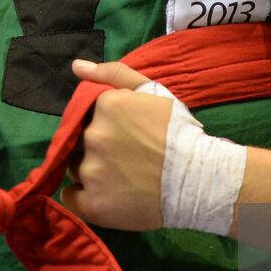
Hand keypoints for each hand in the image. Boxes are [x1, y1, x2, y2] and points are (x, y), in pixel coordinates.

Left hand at [60, 59, 170, 230]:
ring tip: (120, 178)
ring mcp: (91, 171)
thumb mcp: (153, 91)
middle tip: (126, 158)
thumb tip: (76, 66)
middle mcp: (93, 136)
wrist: (200, 179)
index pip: (87, 115)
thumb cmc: (179, 132)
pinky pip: (70, 197)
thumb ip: (114, 73)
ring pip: (75, 168)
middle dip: (97, 147)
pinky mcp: (93, 204)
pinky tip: (105, 195)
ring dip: (90, 171)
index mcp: (106, 106)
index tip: (125, 137)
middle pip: (80, 141)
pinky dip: (82, 197)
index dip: (104, 126)